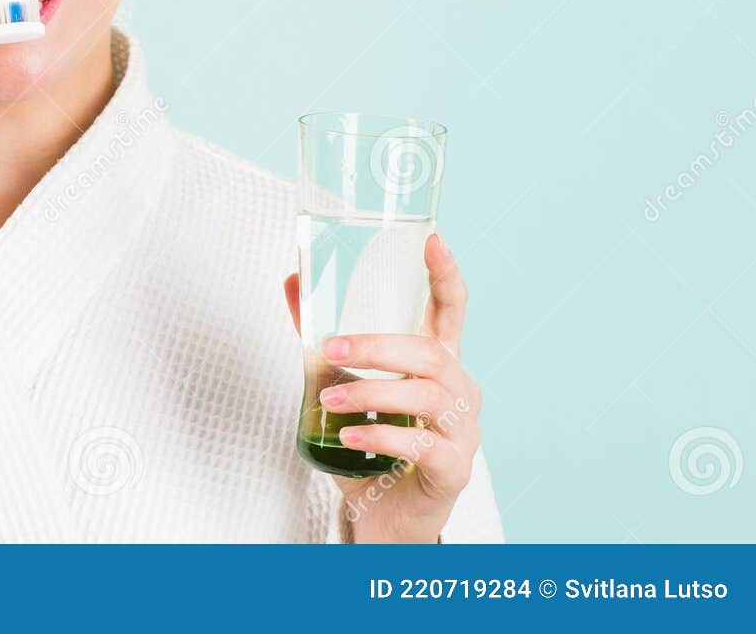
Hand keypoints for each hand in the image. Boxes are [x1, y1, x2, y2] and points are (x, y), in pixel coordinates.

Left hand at [282, 232, 482, 542]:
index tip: (431, 241)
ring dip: (370, 392)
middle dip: (378, 345)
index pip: (451, 310)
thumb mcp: (346, 384)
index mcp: (438, 363)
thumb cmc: (372, 442)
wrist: (385, 516)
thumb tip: (292, 280)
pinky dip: (380, 435)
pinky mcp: (454, 470)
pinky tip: (349, 437)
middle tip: (331, 347)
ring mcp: (462, 432)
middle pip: (431, 353)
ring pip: (427, 396)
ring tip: (327, 398)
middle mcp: (459, 392)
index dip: (445, 274)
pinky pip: (423, 446)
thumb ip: (323, 337)